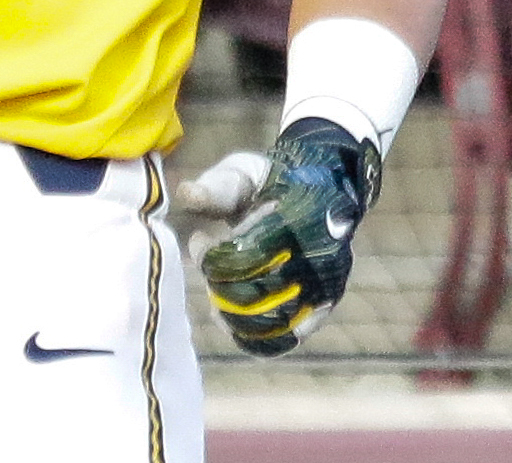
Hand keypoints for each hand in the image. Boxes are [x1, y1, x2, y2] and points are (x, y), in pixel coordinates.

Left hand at [200, 118, 379, 355]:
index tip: (199, 240)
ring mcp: (324, 283)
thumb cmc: (268, 182)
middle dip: (223, 287)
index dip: (214, 255)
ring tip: (215, 305)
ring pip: (276, 319)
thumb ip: (217, 186)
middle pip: (260, 291)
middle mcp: (317, 257)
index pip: (249, 255)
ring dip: (237, 317)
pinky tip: (233, 330)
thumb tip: (187, 194)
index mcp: (296, 222)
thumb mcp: (242, 173)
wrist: (319, 188)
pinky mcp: (324, 303)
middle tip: (207, 273)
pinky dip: (261, 339)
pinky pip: (294, 333)